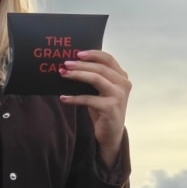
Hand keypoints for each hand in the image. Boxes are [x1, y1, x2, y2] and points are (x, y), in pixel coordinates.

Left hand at [58, 50, 130, 167]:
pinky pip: (89, 99)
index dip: (93, 54)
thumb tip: (73, 65)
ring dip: (78, 75)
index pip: (108, 59)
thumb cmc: (103, 110)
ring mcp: (118, 96)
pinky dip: (74, 98)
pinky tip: (63, 98)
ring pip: (96, 79)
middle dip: (81, 65)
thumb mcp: (100, 91)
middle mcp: (123, 84)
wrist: (111, 134)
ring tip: (63, 74)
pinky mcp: (111, 108)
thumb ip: (95, 78)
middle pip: (100, 68)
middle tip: (65, 64)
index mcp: (122, 77)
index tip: (77, 53)